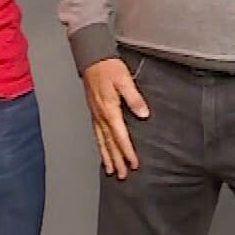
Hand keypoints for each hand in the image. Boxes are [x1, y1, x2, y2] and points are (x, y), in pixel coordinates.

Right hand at [82, 57, 148, 179]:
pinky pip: (96, 133)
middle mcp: (101, 116)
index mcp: (109, 110)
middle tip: (122, 175)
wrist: (92, 59)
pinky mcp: (94, 111)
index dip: (127, 152)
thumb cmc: (108, 68)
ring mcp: (96, 114)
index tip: (133, 164)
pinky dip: (100, 145)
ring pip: (101, 141)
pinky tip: (103, 150)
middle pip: (109, 143)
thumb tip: (143, 114)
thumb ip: (134, 98)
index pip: (120, 136)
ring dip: (107, 156)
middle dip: (116, 160)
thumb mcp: (124, 80)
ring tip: (111, 169)